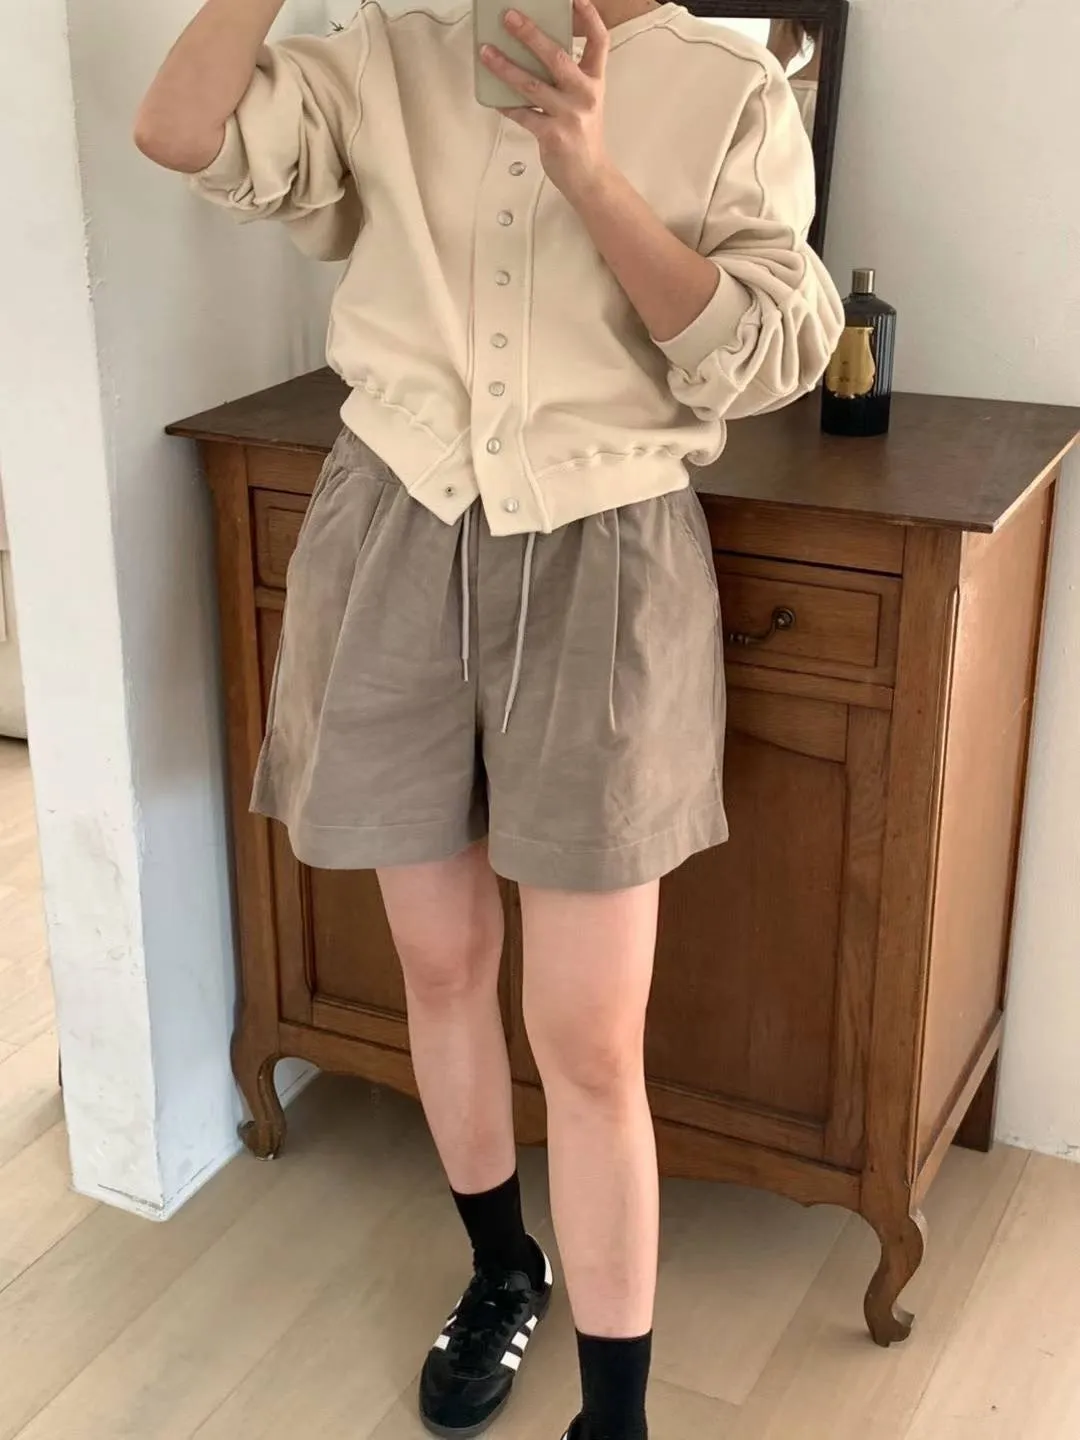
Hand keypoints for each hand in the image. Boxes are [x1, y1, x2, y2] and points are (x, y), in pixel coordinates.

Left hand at [480, 0, 612, 201]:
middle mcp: (585, 94)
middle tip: (509, 17)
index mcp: (595, 82)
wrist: (590, 177)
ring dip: (505, 67)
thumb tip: (533, 53)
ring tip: (486, 52)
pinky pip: (523, 115)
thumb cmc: (583, 135)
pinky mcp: (552, 135)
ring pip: (532, 85)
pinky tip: (493, 98)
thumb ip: (567, 78)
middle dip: (531, 34)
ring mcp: (569, 115)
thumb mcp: (585, 101)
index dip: (589, 17)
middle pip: (557, 56)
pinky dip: (506, 105)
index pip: (599, 42)